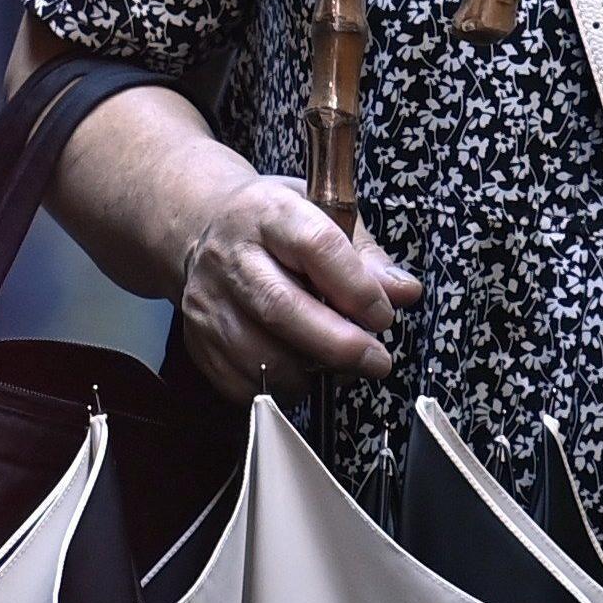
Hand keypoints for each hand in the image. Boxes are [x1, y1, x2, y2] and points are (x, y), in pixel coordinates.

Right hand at [170, 171, 422, 401]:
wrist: (201, 227)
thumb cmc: (276, 225)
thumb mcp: (324, 216)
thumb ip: (367, 258)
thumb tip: (405, 292)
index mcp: (270, 212)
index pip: (315, 246)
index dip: (355, 288)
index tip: (383, 316)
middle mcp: (231, 254)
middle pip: (281, 307)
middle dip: (337, 344)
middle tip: (376, 362)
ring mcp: (208, 299)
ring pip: (259, 352)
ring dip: (310, 373)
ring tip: (339, 370)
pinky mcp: (196, 338)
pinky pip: (240, 382)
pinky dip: (279, 390)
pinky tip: (301, 375)